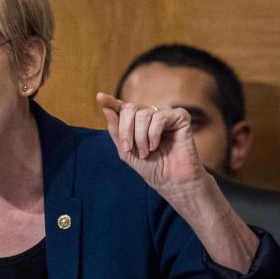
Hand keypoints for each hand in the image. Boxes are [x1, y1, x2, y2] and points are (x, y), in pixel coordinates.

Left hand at [96, 92, 258, 273]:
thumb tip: (106, 109)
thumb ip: (116, 131)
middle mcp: (151, 115)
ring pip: (143, 114)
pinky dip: (154, 134)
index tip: (99, 98)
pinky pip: (159, 117)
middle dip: (125, 130)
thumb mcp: (126, 151)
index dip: (110, 102)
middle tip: (129, 148)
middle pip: (130, 109)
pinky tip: (156, 146)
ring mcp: (165, 115)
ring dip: (140, 137)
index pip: (122, 108)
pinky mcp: (180, 117)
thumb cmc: (152, 168)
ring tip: (146, 152)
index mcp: (138, 122)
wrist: (171, 180)